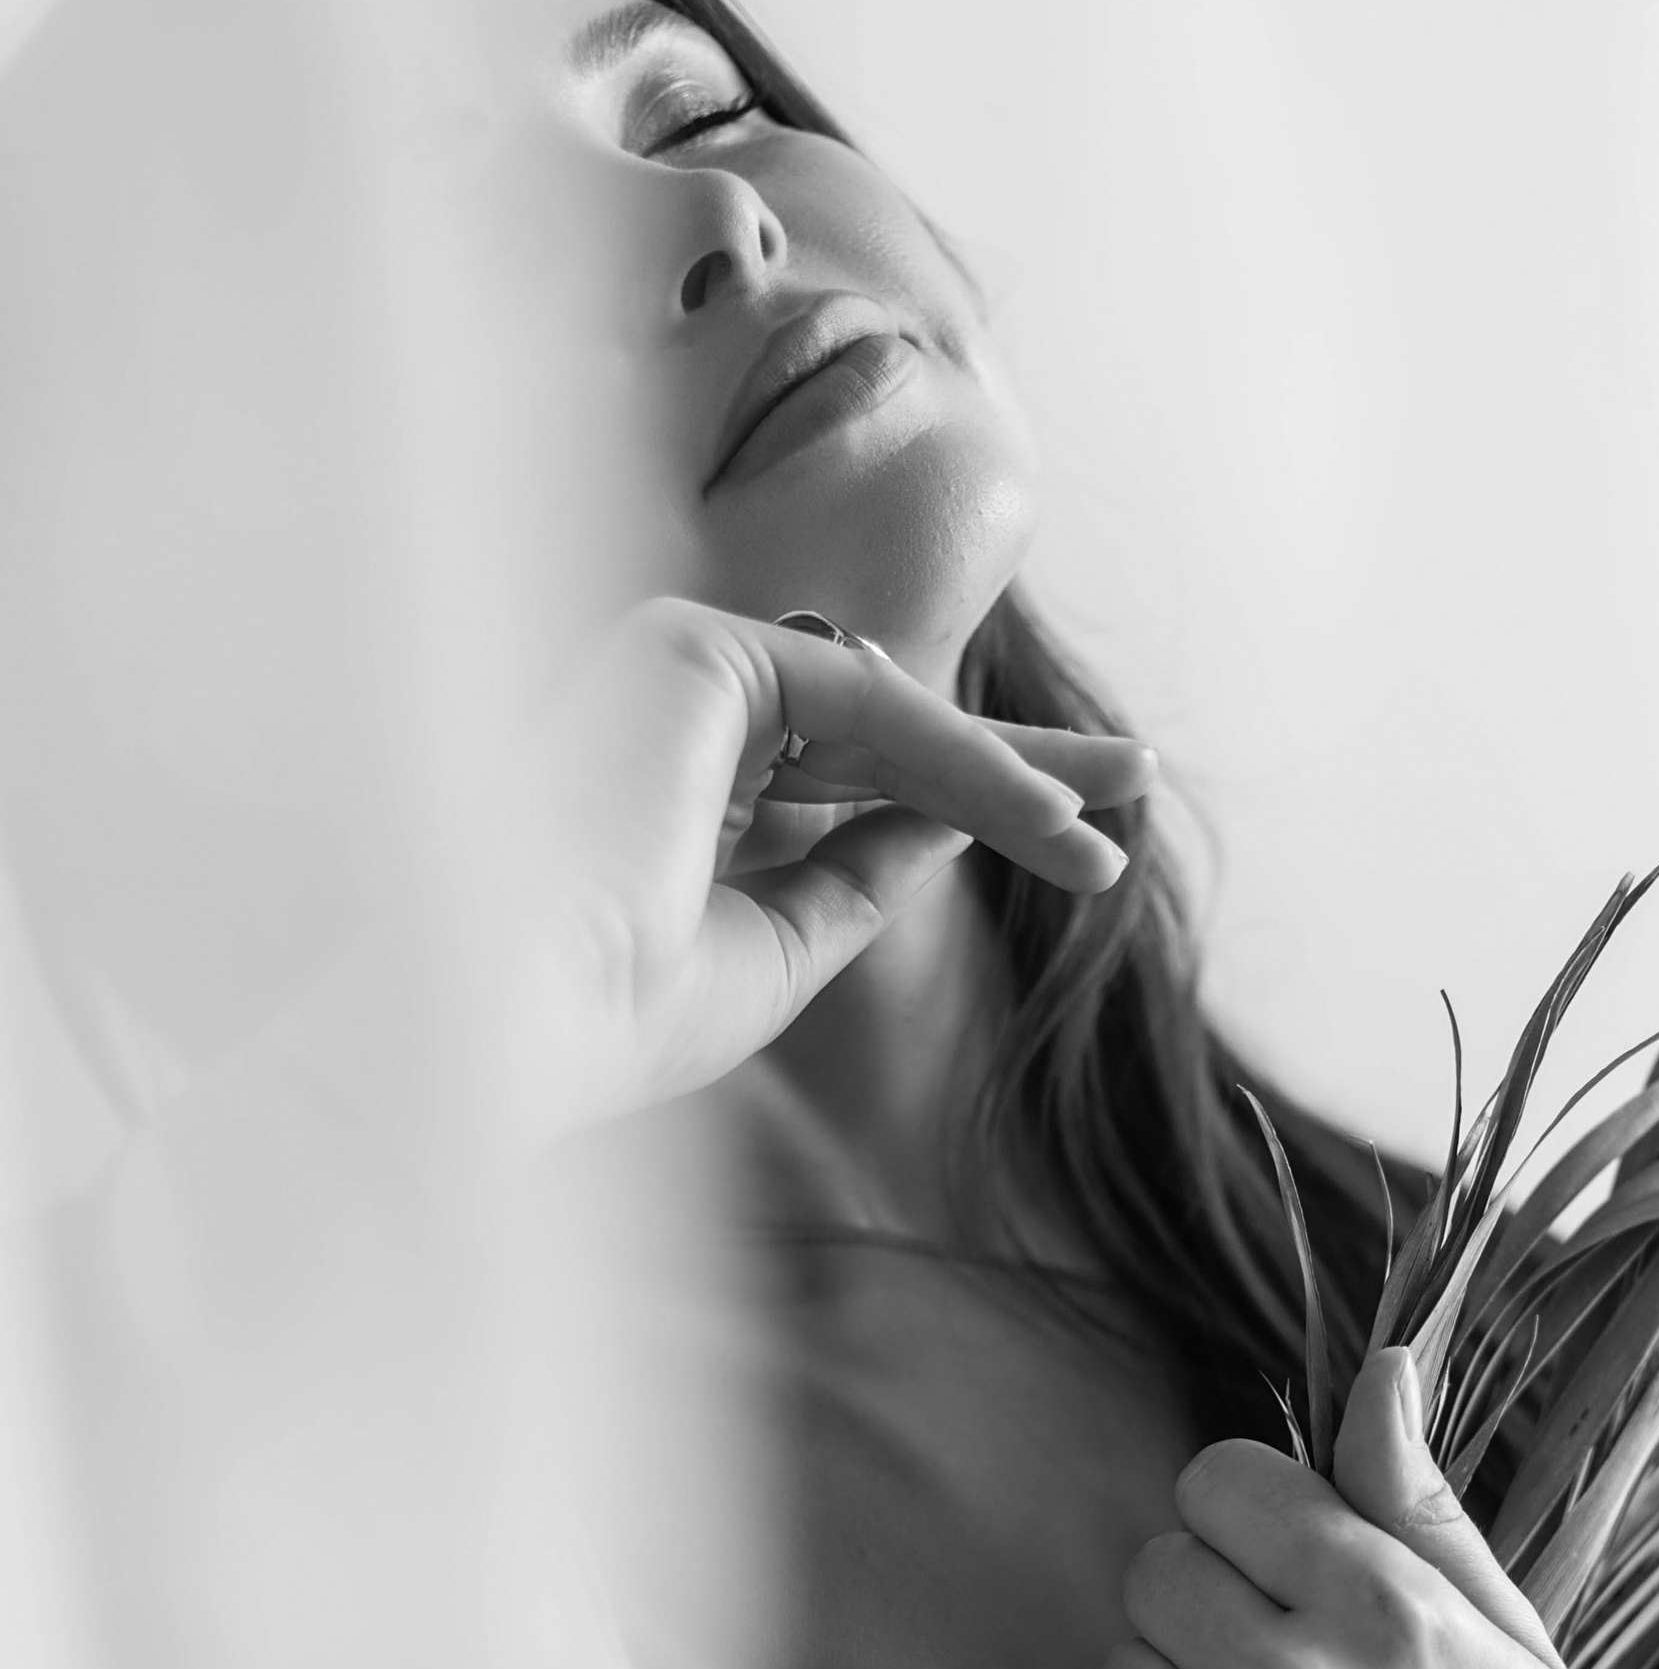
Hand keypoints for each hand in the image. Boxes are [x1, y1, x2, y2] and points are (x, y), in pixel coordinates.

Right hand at [506, 597, 1152, 1135]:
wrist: (513, 1021)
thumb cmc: (611, 1014)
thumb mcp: (777, 950)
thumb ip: (857, 875)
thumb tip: (953, 825)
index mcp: (669, 788)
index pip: (843, 778)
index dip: (964, 803)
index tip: (1076, 840)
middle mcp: (665, 714)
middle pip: (879, 729)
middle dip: (1014, 761)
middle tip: (1135, 778)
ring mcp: (671, 668)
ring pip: (885, 719)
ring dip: (1008, 779)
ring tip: (1102, 842)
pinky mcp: (693, 647)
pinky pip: (871, 705)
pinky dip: (967, 764)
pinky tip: (1050, 821)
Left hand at [1078, 1349, 1636, 1668]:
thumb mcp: (1512, 1642)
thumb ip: (1422, 1501)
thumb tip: (1385, 1363)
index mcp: (1381, 1610)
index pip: (1224, 1480)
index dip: (1252, 1513)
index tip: (1289, 1562)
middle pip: (1157, 1563)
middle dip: (1208, 1596)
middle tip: (1281, 1663)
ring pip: (1119, 1661)